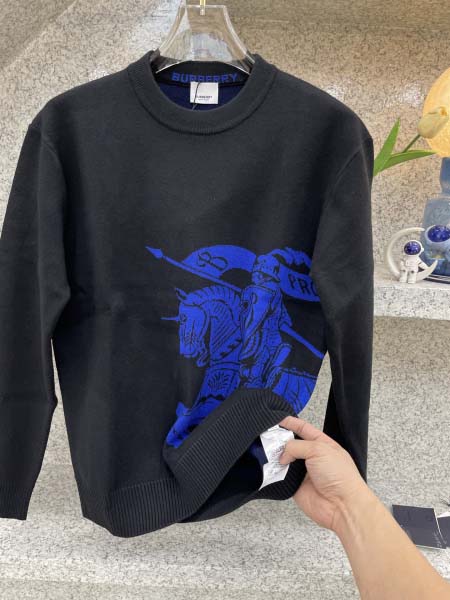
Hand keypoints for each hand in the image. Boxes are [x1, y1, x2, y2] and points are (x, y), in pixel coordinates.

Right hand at [278, 416, 368, 531]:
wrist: (341, 505)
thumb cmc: (339, 476)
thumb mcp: (318, 450)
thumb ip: (296, 446)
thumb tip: (282, 454)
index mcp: (322, 444)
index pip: (303, 429)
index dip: (291, 423)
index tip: (277, 419)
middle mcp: (312, 457)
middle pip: (291, 444)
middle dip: (280, 440)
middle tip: (267, 436)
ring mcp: (303, 472)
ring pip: (284, 460)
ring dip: (276, 456)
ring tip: (265, 451)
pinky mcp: (295, 486)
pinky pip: (280, 477)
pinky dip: (274, 472)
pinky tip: (269, 467)